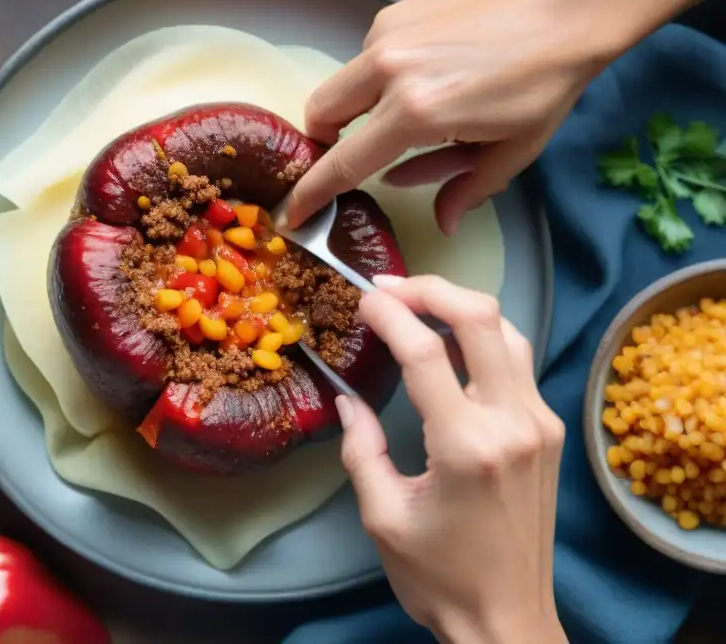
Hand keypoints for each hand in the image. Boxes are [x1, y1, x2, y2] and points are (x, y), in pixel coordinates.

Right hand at [287, 0, 725, 236]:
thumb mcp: (511, 152)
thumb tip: (439, 223)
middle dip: (322, 142)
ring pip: (340, 83)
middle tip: (347, 157)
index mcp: (416, 112)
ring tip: (398, 115)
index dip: (313, 194)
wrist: (562, 10)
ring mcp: (387, 35)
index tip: (293, 214)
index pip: (344, 163)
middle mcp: (388, 70)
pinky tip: (419, 76)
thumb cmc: (543, 88)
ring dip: (352, 108)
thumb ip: (463, 189)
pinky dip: (376, 78)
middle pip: (319, 113)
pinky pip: (365, 57)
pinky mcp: (393, 14)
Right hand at [340, 275, 565, 643]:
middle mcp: (514, 423)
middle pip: (482, 318)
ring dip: (462, 306)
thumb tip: (348, 398)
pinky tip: (450, 342)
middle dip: (432, 289)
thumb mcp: (382, 516)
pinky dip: (482, 337)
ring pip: (508, 331)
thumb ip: (362, 449)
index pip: (427, 352)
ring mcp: (539, 424)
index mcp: (468, 446)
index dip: (391, 314)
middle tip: (389, 287)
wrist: (508, 621)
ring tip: (417, 304)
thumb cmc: (438, 577)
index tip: (361, 299)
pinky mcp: (548, 432)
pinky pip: (517, 361)